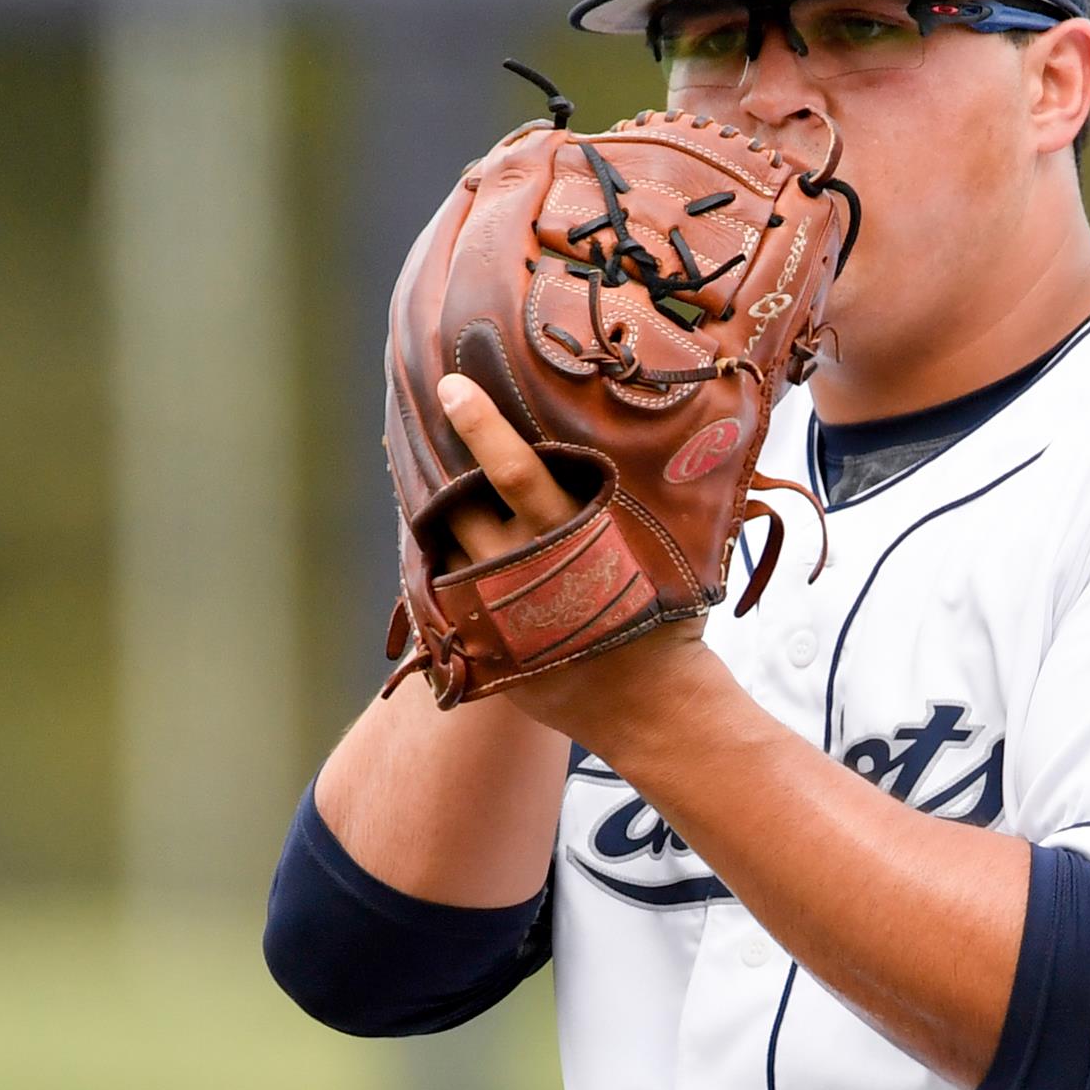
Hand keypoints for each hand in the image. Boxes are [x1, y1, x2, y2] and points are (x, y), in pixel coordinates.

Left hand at [432, 375, 718, 746]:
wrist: (650, 703)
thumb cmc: (663, 616)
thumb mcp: (659, 549)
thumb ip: (638, 501)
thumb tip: (659, 438)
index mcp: (571, 533)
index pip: (513, 469)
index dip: (480, 424)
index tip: (451, 385)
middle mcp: (525, 566)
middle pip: (458, 503)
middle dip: (438, 468)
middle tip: (426, 432)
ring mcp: (497, 608)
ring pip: (442, 546)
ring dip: (434, 516)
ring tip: (428, 483)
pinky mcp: (482, 644)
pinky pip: (443, 592)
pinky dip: (440, 564)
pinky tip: (442, 546)